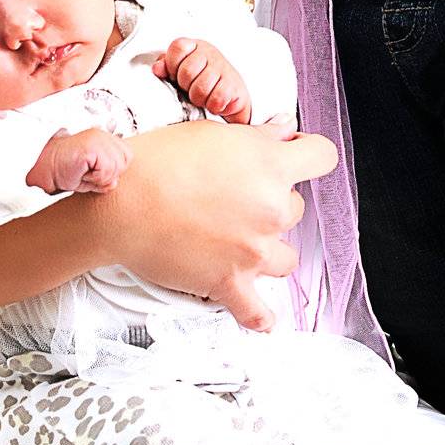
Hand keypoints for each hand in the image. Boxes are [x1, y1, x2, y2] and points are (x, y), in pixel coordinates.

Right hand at [26, 128, 131, 194]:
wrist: (43, 168)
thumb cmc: (64, 171)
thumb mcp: (91, 177)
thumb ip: (107, 177)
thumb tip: (115, 182)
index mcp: (104, 138)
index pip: (127, 157)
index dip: (113, 171)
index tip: (93, 172)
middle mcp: (103, 134)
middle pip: (124, 162)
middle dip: (108, 175)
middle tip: (87, 173)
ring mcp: (98, 138)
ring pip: (116, 167)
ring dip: (100, 177)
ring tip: (83, 172)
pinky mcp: (92, 146)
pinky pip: (107, 170)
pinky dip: (95, 178)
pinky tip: (82, 171)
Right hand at [95, 121, 337, 330]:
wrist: (122, 204)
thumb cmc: (157, 161)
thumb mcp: (212, 133)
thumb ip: (258, 134)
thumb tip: (285, 129)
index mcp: (270, 164)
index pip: (322, 156)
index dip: (309, 153)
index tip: (297, 154)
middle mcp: (270, 208)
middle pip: (297, 208)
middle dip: (273, 201)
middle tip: (238, 197)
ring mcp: (254, 250)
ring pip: (287, 257)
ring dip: (268, 249)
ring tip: (239, 239)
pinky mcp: (231, 284)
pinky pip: (259, 313)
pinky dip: (260, 315)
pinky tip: (260, 312)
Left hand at [152, 37, 251, 122]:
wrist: (233, 94)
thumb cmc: (202, 81)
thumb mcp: (181, 70)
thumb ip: (166, 66)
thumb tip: (157, 69)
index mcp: (194, 46)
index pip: (177, 47)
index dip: (172, 65)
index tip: (176, 75)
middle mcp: (209, 52)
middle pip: (186, 71)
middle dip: (186, 87)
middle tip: (192, 88)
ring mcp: (223, 67)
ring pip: (200, 88)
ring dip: (199, 99)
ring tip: (203, 96)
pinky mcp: (233, 84)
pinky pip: (216, 98)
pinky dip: (212, 105)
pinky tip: (214, 101)